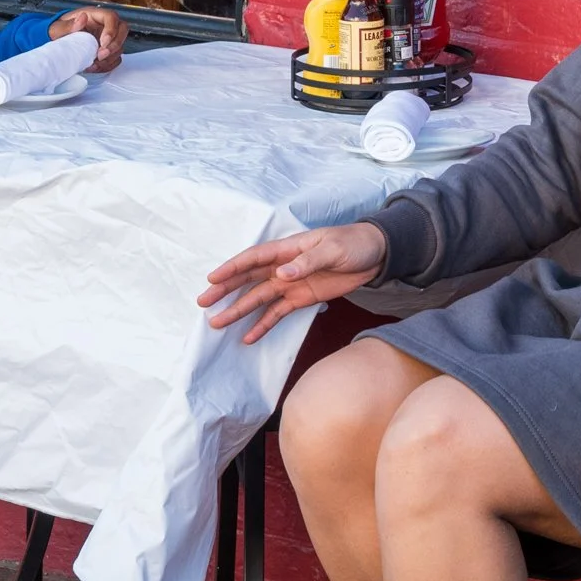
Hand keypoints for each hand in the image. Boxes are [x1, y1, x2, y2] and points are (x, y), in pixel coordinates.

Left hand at [51, 7, 128, 73]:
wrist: (57, 41)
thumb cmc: (57, 32)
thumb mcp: (58, 28)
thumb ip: (68, 25)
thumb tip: (82, 18)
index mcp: (94, 15)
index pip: (111, 17)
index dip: (111, 30)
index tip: (103, 42)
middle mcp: (104, 25)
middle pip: (122, 30)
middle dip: (115, 45)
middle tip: (101, 55)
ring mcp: (108, 37)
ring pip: (121, 45)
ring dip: (110, 57)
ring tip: (94, 64)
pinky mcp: (107, 49)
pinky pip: (116, 57)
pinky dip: (108, 64)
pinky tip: (95, 67)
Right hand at [199, 222, 390, 344]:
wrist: (376, 255)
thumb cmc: (353, 243)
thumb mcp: (334, 249)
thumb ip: (307, 261)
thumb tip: (282, 273)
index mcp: (289, 248)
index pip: (255, 257)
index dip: (233, 267)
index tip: (212, 279)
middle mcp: (284, 266)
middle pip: (250, 278)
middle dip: (226, 290)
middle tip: (204, 303)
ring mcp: (291, 283)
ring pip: (259, 298)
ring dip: (239, 310)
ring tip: (217, 323)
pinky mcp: (301, 298)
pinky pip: (278, 312)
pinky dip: (263, 324)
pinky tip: (248, 337)